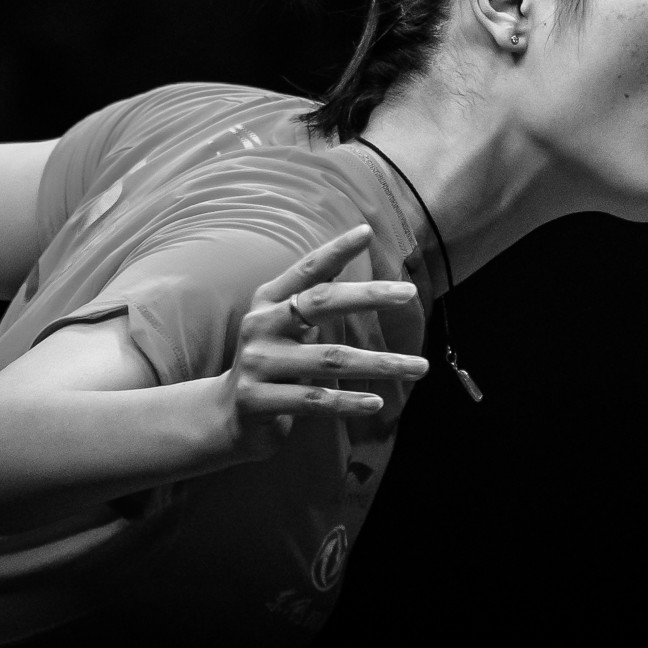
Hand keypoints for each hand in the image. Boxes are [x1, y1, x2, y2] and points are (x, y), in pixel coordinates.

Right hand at [221, 224, 428, 461]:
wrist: (227, 416)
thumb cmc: (271, 364)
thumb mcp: (284, 327)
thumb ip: (311, 301)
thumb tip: (350, 267)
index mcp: (268, 301)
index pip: (307, 270)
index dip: (335, 249)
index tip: (367, 232)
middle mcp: (260, 325)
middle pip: (321, 303)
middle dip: (368, 296)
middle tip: (410, 293)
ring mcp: (257, 363)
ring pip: (331, 359)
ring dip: (381, 364)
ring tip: (419, 367)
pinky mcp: (258, 400)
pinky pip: (315, 401)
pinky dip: (349, 403)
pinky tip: (377, 403)